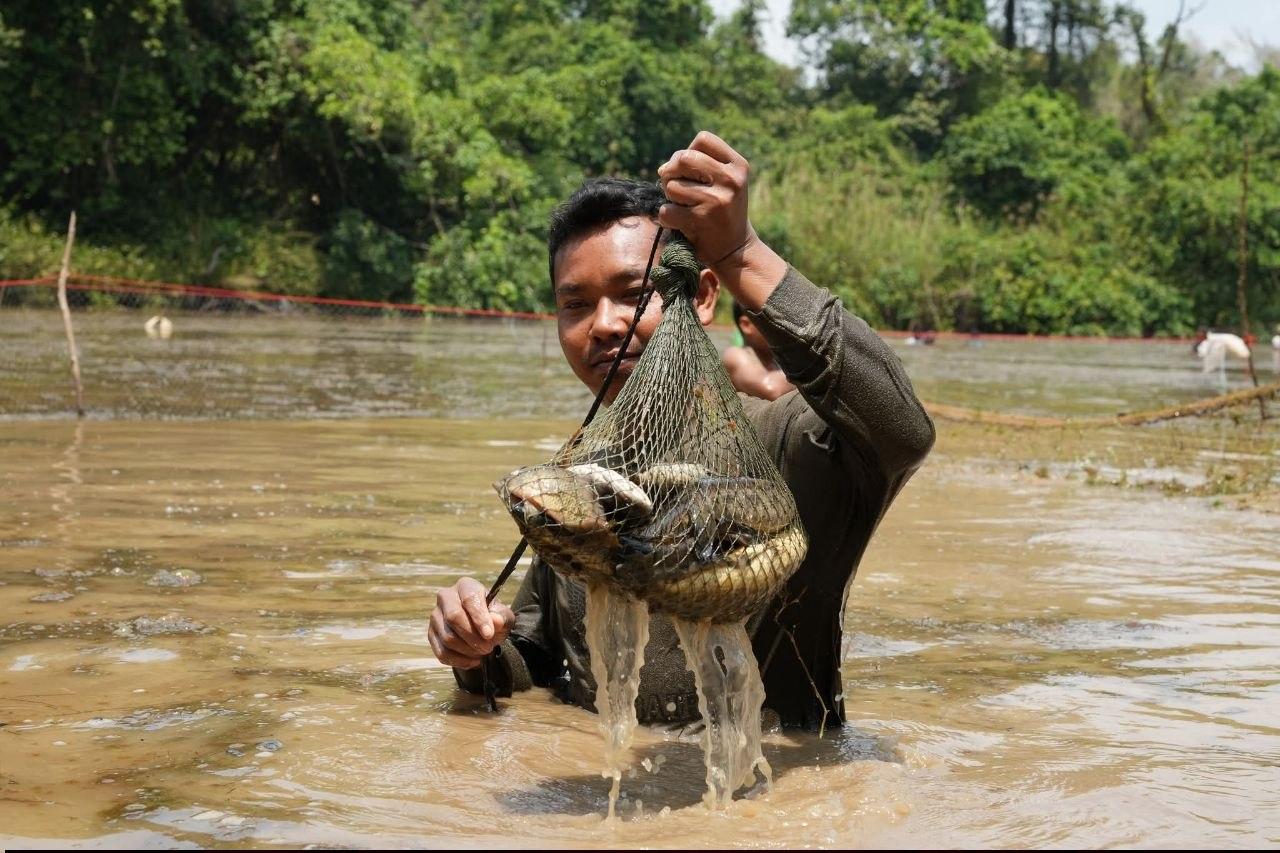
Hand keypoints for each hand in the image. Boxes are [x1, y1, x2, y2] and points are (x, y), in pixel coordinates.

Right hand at [428, 577, 514, 669]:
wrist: (482, 630)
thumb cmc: (493, 618)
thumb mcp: (504, 617)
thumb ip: (501, 618)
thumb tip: (495, 621)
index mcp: (465, 586)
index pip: (469, 598)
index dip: (479, 617)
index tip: (489, 634)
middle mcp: (446, 597)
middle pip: (453, 617)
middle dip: (472, 636)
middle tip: (488, 648)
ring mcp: (435, 616)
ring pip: (447, 637)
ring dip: (468, 650)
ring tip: (483, 653)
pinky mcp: (431, 634)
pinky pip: (441, 652)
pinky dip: (459, 661)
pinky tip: (474, 661)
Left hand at [656, 131, 785, 309]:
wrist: (736, 250)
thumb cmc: (723, 210)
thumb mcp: (725, 182)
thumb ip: (699, 166)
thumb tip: (663, 169)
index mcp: (739, 166)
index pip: (703, 139)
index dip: (688, 152)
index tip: (689, 170)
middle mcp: (731, 180)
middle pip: (684, 158)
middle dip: (672, 172)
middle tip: (676, 188)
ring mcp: (716, 200)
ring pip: (672, 185)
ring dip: (670, 197)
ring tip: (683, 207)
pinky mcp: (701, 221)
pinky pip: (666, 210)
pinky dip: (666, 217)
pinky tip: (679, 223)